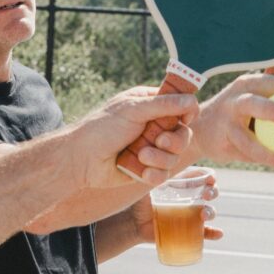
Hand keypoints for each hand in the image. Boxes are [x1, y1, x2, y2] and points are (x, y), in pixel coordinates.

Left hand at [70, 87, 198, 190]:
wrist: (81, 160)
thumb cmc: (102, 128)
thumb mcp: (133, 110)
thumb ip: (164, 105)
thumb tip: (191, 100)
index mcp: (150, 105)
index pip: (182, 106)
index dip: (188, 112)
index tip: (186, 118)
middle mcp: (153, 126)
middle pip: (184, 134)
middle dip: (175, 141)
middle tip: (159, 141)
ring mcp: (151, 148)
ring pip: (175, 156)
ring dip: (160, 158)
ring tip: (141, 156)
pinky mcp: (147, 169)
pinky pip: (164, 173)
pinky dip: (155, 173)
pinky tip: (142, 172)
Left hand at [131, 168, 222, 246]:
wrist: (134, 223)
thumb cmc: (140, 201)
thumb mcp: (147, 186)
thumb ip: (153, 177)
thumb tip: (158, 170)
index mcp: (184, 184)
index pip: (202, 177)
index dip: (210, 177)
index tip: (210, 179)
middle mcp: (191, 198)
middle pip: (210, 192)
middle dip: (213, 192)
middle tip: (206, 196)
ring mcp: (191, 215)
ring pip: (209, 212)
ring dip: (211, 212)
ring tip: (204, 215)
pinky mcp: (189, 231)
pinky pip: (205, 232)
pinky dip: (213, 233)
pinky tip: (218, 234)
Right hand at [194, 74, 273, 168]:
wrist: (201, 129)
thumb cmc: (238, 109)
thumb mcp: (254, 95)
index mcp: (245, 85)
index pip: (270, 82)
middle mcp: (233, 102)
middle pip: (252, 105)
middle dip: (270, 110)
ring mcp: (225, 125)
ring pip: (248, 142)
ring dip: (268, 154)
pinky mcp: (221, 145)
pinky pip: (246, 155)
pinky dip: (262, 159)